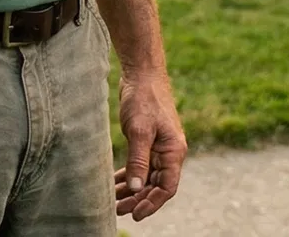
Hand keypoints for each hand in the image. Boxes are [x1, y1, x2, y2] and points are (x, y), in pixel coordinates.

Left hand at [113, 70, 185, 221]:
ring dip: (132, 190)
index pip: (167, 187)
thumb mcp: (139, 131)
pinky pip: (140, 165)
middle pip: (156, 185)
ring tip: (114, 202)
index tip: (136, 214)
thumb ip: (138, 160)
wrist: (142, 74)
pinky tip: (115, 183)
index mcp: (174, 151)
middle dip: (138, 200)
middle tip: (118, 210)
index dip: (152, 203)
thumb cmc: (144, 99)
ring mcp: (159, 147)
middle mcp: (169, 152)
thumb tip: (137, 189)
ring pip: (146, 177)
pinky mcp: (148, 141)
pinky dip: (129, 176)